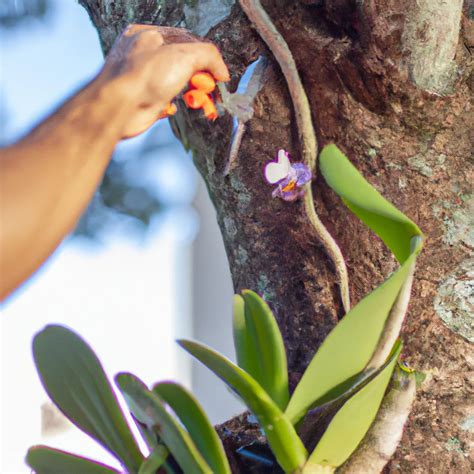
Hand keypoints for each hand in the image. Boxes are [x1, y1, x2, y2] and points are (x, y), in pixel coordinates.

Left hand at [100, 24, 229, 137]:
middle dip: (201, 81)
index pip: (188, 42)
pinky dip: (174, 106)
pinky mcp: (144, 101)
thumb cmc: (144, 76)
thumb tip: (222, 72)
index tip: (218, 76)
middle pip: (185, 66)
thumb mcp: (185, 55)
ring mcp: (144, 79)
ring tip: (198, 104)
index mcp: (150, 35)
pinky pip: (167, 101)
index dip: (206, 60)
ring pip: (178, 85)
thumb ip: (209, 57)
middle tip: (209, 92)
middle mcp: (145, 55)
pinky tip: (171, 108)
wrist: (119, 108)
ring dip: (193, 96)